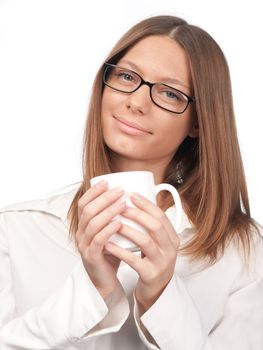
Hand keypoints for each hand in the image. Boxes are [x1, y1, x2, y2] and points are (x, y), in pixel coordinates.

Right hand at [76, 180, 125, 298]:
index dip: (94, 191)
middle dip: (104, 198)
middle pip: (88, 210)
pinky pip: (98, 241)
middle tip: (120, 191)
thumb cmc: (110, 252)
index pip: (84, 203)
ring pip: (92, 223)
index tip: (107, 181)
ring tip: (122, 203)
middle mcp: (81, 233)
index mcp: (84, 225)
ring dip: (108, 211)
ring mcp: (84, 245)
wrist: (105, 280)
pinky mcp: (91, 257)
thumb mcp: (111, 232)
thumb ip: (115, 216)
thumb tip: (132, 196)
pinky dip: (108, 230)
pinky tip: (119, 223)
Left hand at [105, 192, 178, 311]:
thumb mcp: (158, 243)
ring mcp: (162, 262)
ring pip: (145, 241)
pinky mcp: (151, 275)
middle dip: (137, 214)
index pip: (161, 216)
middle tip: (121, 207)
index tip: (131, 195)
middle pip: (155, 226)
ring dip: (128, 230)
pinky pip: (134, 260)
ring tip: (114, 223)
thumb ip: (150, 226)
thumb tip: (134, 202)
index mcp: (172, 238)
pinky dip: (120, 251)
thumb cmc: (153, 261)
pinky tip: (108, 244)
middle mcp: (170, 249)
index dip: (146, 204)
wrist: (157, 290)